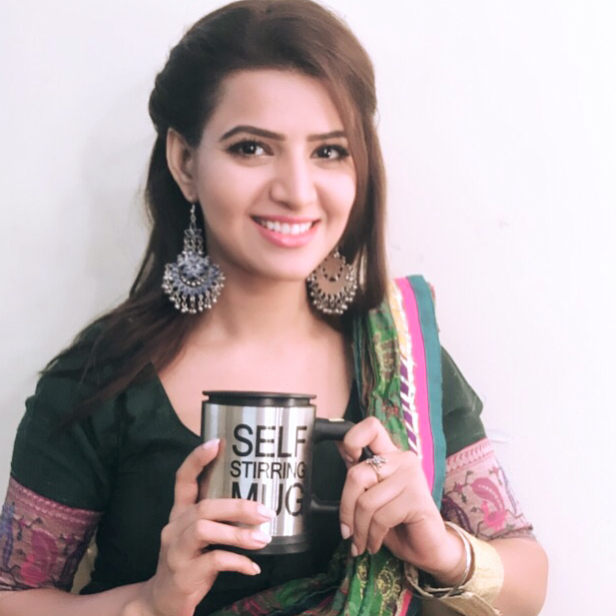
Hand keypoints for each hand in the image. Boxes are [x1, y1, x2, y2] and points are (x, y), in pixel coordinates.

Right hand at [137, 439, 275, 615]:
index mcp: (179, 514)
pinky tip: (252, 567)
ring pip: (205, 530)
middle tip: (265, 511)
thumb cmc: (189, 561)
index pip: (183, 480)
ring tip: (263, 539)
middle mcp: (174, 528)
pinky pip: (212, 561)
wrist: (160, 601)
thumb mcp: (200, 536)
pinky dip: (237, 562)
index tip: (217, 442)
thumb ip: (219, 518)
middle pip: (204, 507)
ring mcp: (175, 551)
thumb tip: (258, 502)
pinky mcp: (182, 575)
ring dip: (238, 534)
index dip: (197, 459)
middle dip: (238, 506)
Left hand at [339, 418, 465, 583]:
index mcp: (390, 454)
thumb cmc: (397, 522)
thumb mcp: (371, 495)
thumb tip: (337, 443)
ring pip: (366, 501)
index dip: (353, 438)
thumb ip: (358, 473)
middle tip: (347, 531)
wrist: (426, 549)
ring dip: (359, 530)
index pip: (372, 427)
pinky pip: (381, 517)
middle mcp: (403, 459)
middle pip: (357, 474)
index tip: (348, 458)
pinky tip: (375, 543)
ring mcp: (412, 476)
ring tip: (362, 543)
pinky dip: (373, 536)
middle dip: (346, 509)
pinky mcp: (417, 498)